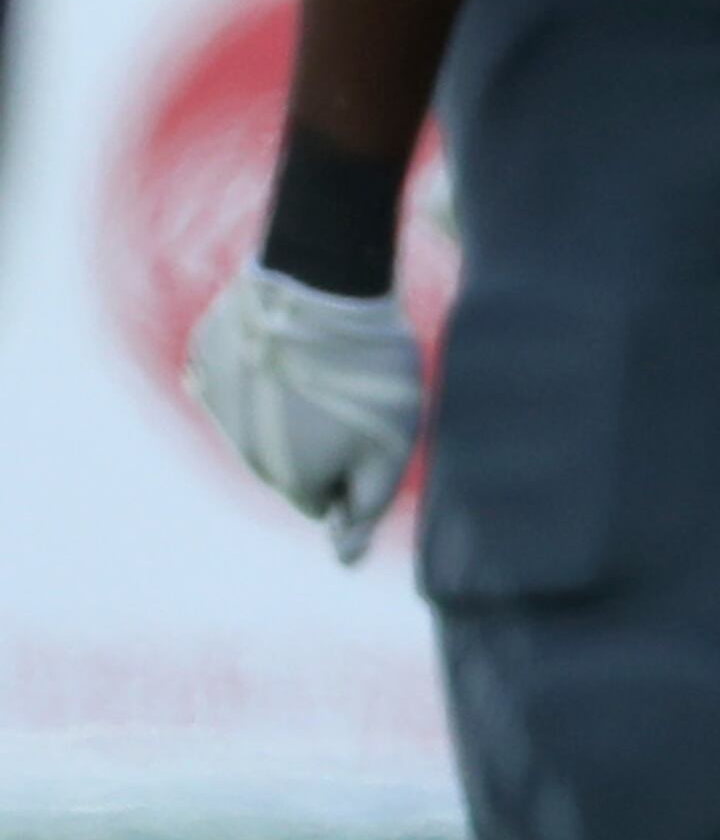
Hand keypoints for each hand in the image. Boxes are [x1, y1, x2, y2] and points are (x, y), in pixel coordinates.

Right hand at [184, 263, 425, 556]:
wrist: (321, 283)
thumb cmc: (369, 370)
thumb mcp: (392, 444)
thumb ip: (368, 504)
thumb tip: (344, 557)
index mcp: (290, 480)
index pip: (324, 502)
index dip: (355, 472)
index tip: (371, 433)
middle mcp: (244, 451)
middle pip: (290, 463)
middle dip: (320, 440)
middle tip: (351, 393)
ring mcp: (216, 402)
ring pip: (260, 422)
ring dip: (287, 404)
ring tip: (321, 361)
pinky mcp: (206, 359)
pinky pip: (234, 376)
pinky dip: (258, 365)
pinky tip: (283, 338)